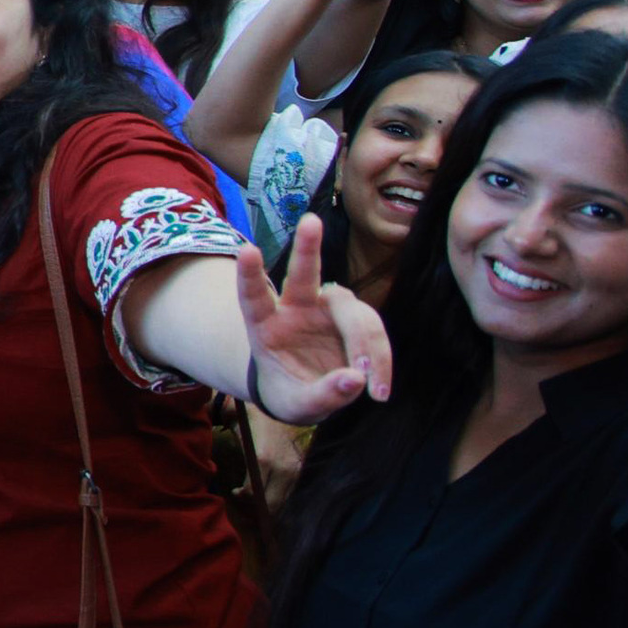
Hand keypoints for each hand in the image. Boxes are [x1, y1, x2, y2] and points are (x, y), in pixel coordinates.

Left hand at [239, 216, 390, 423]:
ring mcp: (328, 310)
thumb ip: (322, 395)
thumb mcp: (298, 406)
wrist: (310, 393)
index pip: (254, 296)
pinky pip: (373, 332)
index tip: (246, 250)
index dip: (250, 274)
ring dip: (366, 346)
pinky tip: (378, 386)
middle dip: (308, 247)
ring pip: (353, 312)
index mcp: (266, 325)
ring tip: (371, 387)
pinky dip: (380, 358)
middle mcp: (296, 308)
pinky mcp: (355, 319)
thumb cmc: (292, 394)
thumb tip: (355, 380)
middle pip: (303, 274)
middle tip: (311, 221)